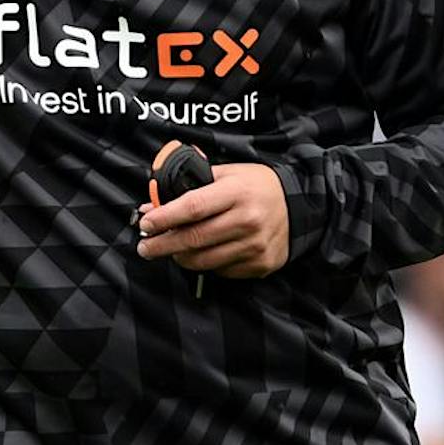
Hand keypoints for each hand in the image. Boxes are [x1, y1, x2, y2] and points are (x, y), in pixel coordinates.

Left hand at [135, 162, 290, 279]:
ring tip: (169, 251)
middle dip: (162, 244)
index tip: (145, 223)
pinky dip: (205, 264)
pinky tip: (201, 254)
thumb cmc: (255, 186)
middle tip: (144, 246)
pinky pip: (221, 270)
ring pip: (204, 260)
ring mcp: (255, 246)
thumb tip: (152, 203)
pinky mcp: (260, 264)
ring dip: (180, 257)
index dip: (164, 217)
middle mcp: (247, 220)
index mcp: (237, 192)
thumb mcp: (227, 173)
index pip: (193, 207)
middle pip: (194, 238)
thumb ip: (191, 185)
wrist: (299, 206)